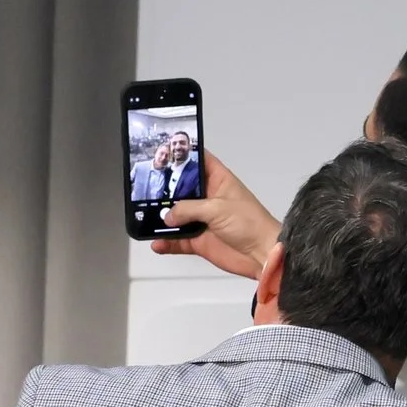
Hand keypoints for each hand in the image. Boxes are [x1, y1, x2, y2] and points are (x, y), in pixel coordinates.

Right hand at [148, 150, 279, 279]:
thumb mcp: (217, 208)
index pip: (200, 161)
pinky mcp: (200, 240)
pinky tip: (157, 242)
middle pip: (181, 189)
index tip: (165, 151)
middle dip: (165, 190)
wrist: (261, 254)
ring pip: (176, 217)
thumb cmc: (250, 223)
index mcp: (218, 181)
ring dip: (162, 219)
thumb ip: (188, 209)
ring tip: (145, 217)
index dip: (185, 155)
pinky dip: (167, 242)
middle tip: (145, 188)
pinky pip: (178, 240)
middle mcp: (209, 199)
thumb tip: (167, 215)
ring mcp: (203, 220)